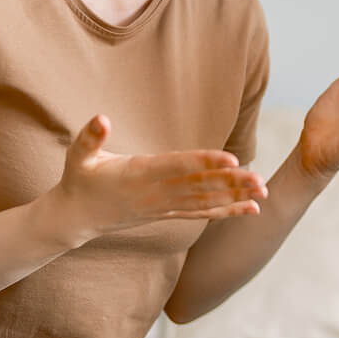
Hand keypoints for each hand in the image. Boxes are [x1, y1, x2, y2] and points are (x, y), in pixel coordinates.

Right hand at [45, 115, 267, 246]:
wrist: (75, 219)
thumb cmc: (78, 180)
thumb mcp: (77, 157)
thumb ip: (89, 137)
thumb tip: (100, 118)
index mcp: (138, 174)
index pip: (179, 167)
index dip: (206, 163)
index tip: (231, 159)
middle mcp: (155, 194)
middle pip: (199, 187)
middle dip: (230, 183)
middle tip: (260, 179)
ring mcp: (162, 207)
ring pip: (204, 202)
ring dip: (234, 196)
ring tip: (262, 191)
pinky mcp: (166, 214)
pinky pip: (201, 214)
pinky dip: (226, 212)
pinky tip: (250, 210)